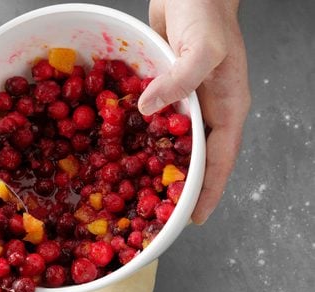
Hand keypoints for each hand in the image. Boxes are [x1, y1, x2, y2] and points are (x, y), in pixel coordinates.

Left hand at [139, 0, 250, 223]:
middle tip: (156, 213)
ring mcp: (184, 101)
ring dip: (155, 165)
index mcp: (227, 106)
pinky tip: (116, 149)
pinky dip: (138, 136)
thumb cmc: (207, 11)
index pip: (220, 160)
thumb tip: (148, 109)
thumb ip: (181, 79)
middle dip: (179, 187)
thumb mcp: (202, 46)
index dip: (208, 191)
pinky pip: (151, 121)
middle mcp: (206, 109)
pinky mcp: (163, 90)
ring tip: (133, 190)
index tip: (194, 219)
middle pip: (195, 159)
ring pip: (170, 143)